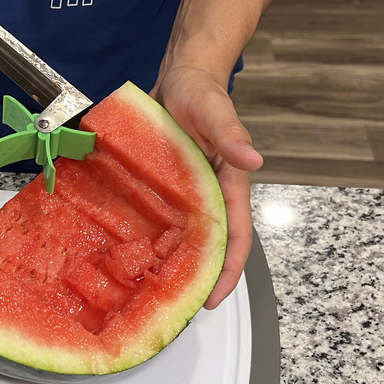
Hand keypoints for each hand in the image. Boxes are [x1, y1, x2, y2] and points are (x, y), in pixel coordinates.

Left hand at [151, 66, 262, 309]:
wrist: (178, 78)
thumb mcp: (215, 112)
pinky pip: (160, 218)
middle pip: (209, 246)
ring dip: (173, 262)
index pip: (235, 237)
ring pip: (183, 236)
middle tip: (175, 305)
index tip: (213, 299)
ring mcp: (185, 193)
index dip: (229, 271)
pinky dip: (150, 237)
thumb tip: (253, 162)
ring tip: (150, 288)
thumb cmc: (202, 94)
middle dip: (198, 277)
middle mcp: (208, 196)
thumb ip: (231, 135)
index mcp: (228, 185)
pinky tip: (129, 252)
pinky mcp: (164, 187)